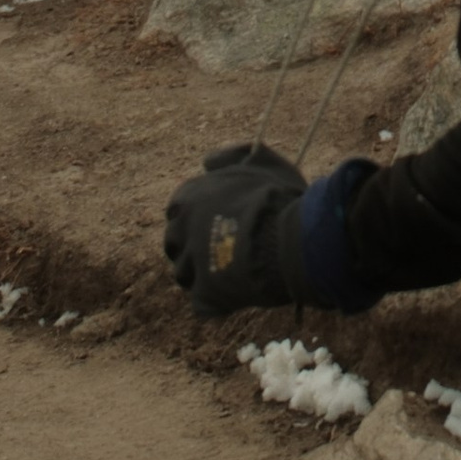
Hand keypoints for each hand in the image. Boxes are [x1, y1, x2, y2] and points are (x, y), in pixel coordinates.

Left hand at [162, 141, 306, 316]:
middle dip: (191, 246)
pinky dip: (215, 300)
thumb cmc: (275, 197)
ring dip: (202, 274)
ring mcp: (190, 265)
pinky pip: (202, 302)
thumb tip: (207, 161)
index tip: (215, 219)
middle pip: (175, 243)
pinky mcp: (203, 295)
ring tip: (229, 271)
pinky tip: (236, 292)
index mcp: (187, 198)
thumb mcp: (259, 161)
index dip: (196, 215)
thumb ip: (231, 156)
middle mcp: (180, 230)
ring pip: (185, 274)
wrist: (285, 242)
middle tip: (220, 247)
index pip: (177, 209)